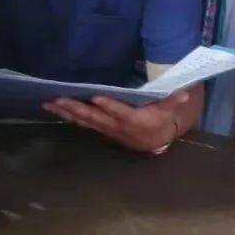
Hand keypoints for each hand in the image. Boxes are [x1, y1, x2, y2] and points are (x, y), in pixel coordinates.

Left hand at [43, 90, 187, 153]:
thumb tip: (185, 93)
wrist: (154, 141)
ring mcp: (106, 128)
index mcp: (134, 120)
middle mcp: (116, 126)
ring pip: (84, 120)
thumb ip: (174, 101)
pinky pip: (81, 122)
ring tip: (49, 103)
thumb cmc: (161, 121)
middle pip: (94, 116)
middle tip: (59, 98)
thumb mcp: (169, 111)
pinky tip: (54, 108)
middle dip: (75, 107)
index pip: (119, 112)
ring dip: (66, 112)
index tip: (95, 97)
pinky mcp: (100, 128)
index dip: (108, 105)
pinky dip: (67, 115)